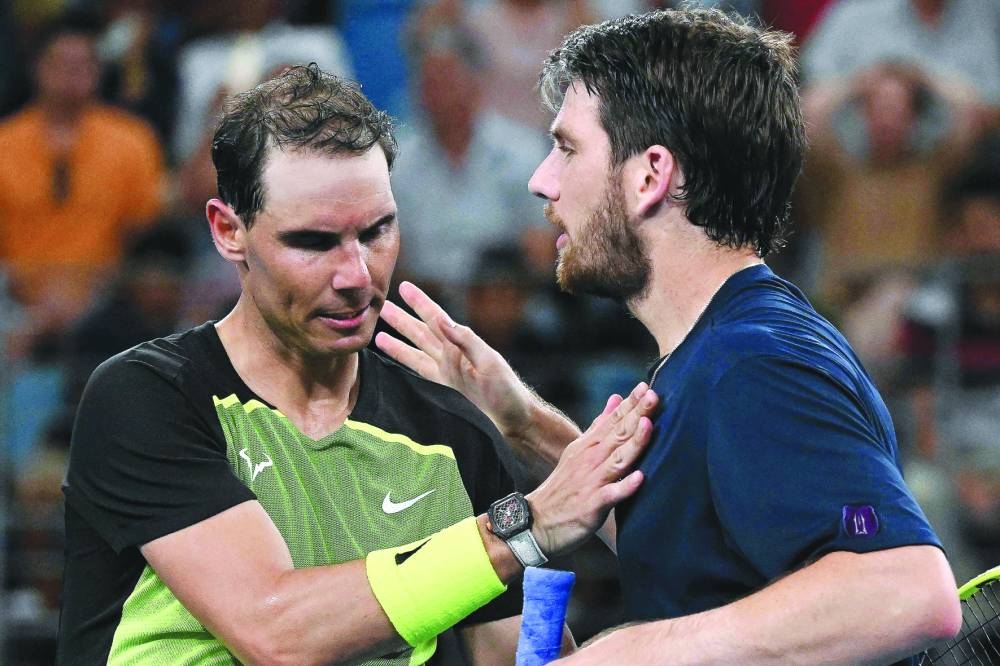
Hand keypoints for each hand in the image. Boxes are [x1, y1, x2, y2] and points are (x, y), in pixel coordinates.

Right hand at [376, 281, 535, 436]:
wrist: (514, 423)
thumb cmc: (508, 392)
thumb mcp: (490, 362)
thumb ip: (466, 341)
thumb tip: (442, 319)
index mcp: (462, 346)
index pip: (436, 319)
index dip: (420, 303)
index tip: (404, 287)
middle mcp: (451, 359)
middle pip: (421, 334)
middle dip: (402, 320)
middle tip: (381, 306)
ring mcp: (445, 377)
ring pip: (415, 355)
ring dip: (397, 344)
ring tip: (377, 334)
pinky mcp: (442, 394)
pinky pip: (417, 378)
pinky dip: (404, 370)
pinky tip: (391, 368)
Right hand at [527, 383, 657, 556]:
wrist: (535, 522)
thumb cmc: (562, 488)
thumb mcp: (577, 451)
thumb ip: (598, 426)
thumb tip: (615, 399)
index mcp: (588, 446)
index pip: (612, 420)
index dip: (630, 404)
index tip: (647, 386)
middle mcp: (590, 460)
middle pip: (617, 434)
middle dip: (636, 414)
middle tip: (654, 396)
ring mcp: (591, 482)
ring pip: (617, 459)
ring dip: (633, 443)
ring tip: (648, 425)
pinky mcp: (592, 505)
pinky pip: (611, 495)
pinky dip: (625, 486)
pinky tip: (640, 478)